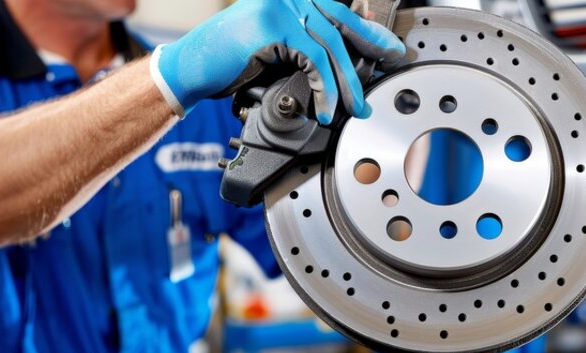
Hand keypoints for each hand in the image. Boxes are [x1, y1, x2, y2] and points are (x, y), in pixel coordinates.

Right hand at [150, 0, 405, 123]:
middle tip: (392, 66)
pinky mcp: (274, 24)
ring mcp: (281, 4)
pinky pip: (313, 60)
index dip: (368, 29)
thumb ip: (310, 43)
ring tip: (356, 107)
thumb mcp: (281, 47)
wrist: (193, 67)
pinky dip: (325, 88)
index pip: (340, 11)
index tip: (390, 47)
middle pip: (341, 22)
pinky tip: (326, 109)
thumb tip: (349, 55)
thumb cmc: (233, 60)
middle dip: (371, 47)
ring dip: (347, 82)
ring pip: (330, 45)